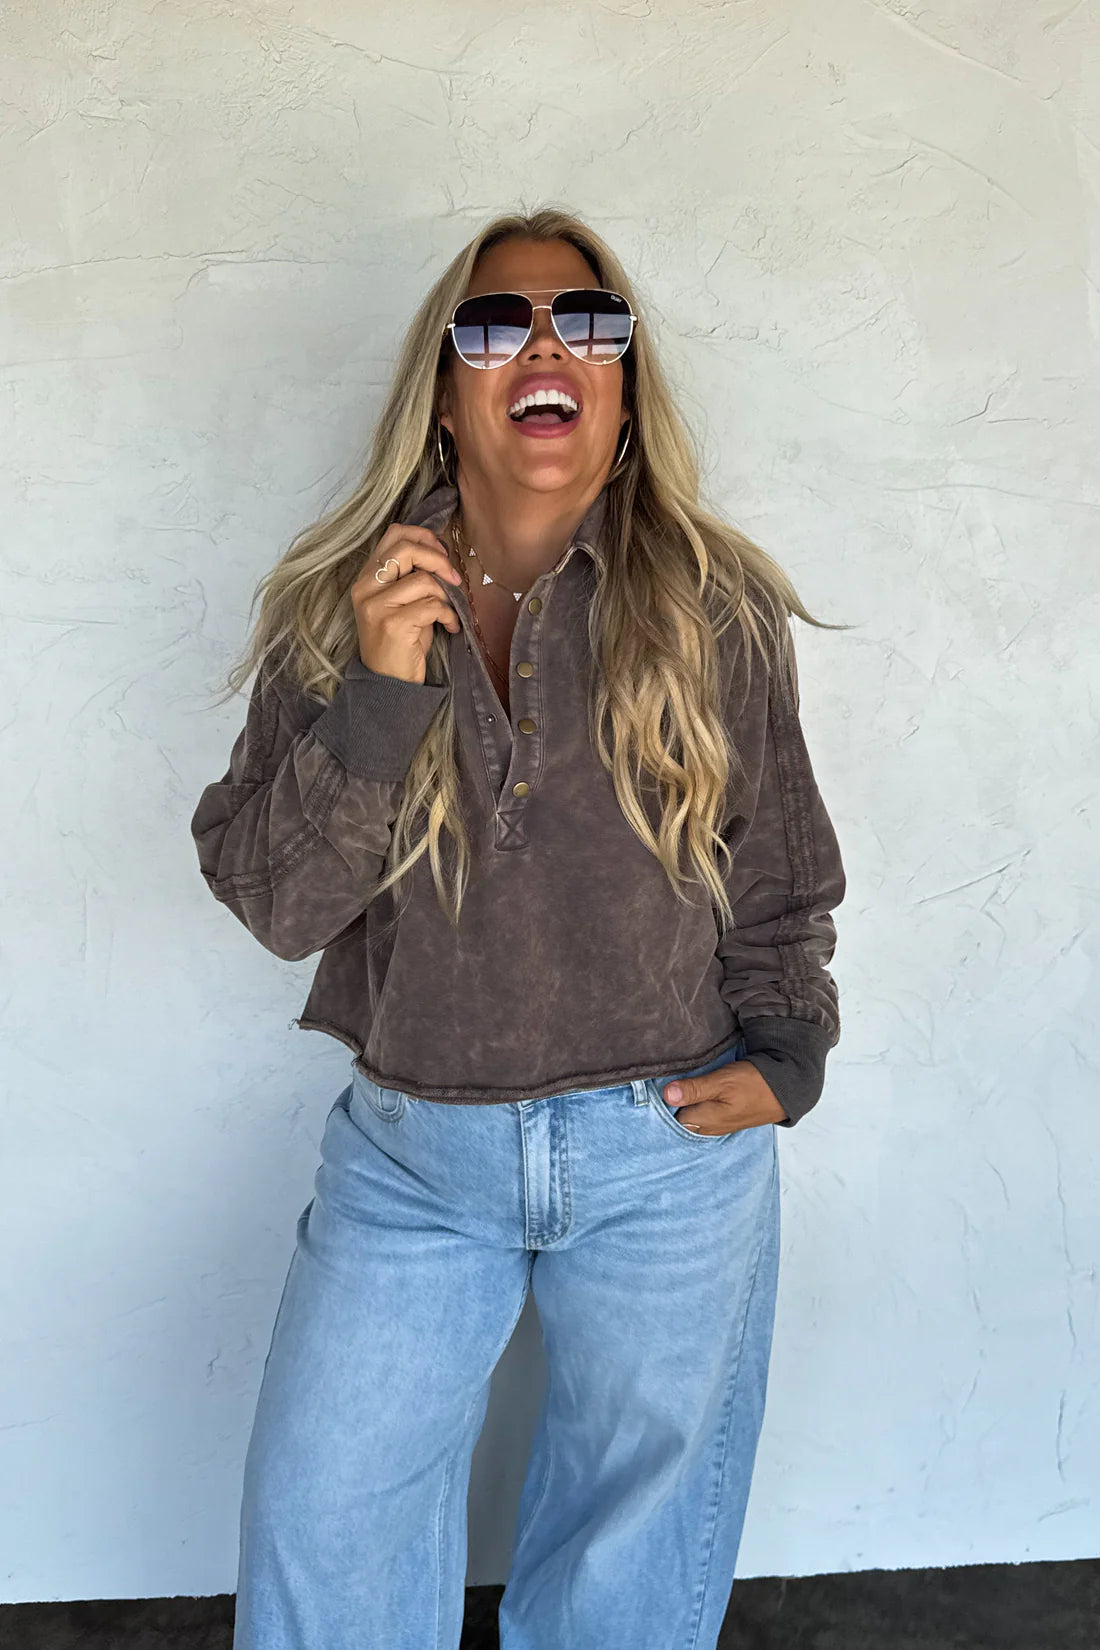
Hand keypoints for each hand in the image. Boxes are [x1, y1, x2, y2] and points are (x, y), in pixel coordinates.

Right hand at [351, 523, 463, 684]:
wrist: (388, 682)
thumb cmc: (401, 642)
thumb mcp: (400, 603)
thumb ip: (409, 576)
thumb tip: (439, 553)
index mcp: (366, 578)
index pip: (394, 535)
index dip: (423, 536)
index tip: (442, 553)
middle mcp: (365, 588)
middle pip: (406, 549)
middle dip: (438, 559)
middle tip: (454, 578)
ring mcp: (376, 606)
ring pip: (424, 580)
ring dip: (446, 596)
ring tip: (449, 612)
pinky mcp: (393, 624)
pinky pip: (433, 606)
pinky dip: (449, 615)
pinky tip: (450, 626)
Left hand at [660, 1061, 787, 1134]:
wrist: (786, 1089)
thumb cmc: (754, 1085)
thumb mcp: (722, 1082)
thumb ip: (694, 1089)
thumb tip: (667, 1094)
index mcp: (702, 1121)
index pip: (667, 1116)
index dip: (659, 1101)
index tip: (652, 1084)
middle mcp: (706, 1127)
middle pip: (677, 1117)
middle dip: (669, 1102)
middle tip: (660, 1081)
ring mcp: (716, 1124)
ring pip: (689, 1114)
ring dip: (683, 1101)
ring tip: (677, 1083)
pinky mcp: (724, 1117)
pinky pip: (701, 1113)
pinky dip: (695, 1103)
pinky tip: (694, 1091)